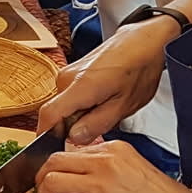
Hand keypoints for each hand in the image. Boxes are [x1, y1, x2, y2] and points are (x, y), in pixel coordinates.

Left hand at [35, 140, 191, 192]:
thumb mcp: (137, 168)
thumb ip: (109, 165)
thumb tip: (84, 173)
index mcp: (115, 149)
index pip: (70, 148)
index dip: (57, 165)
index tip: (55, 176)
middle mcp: (105, 161)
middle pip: (53, 160)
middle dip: (41, 177)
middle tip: (45, 190)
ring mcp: (100, 184)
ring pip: (51, 180)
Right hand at [37, 19, 175, 143]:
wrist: (144, 42)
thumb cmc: (139, 68)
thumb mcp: (124, 106)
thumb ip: (96, 124)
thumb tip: (74, 138)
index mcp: (78, 87)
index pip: (48, 116)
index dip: (48, 137)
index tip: (55, 149)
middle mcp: (66, 78)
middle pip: (58, 114)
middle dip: (75, 126)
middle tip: (102, 124)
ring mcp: (68, 73)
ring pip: (66, 106)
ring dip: (81, 114)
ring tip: (108, 107)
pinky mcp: (73, 72)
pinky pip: (71, 97)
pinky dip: (84, 104)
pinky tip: (105, 98)